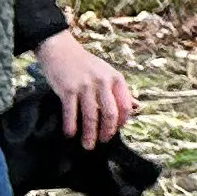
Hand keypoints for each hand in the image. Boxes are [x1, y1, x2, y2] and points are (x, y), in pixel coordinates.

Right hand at [33, 31, 132, 150]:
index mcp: (115, 78)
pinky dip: (71, 126)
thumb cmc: (85, 64)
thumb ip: (120, 90)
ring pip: (91, 116)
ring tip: (87, 145)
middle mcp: (102, 82)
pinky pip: (70, 112)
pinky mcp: (67, 89)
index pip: (125, 106)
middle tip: (103, 141)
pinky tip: (70, 134)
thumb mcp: (107, 73)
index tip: (115, 131)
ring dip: (89, 134)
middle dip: (107, 131)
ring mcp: (85, 86)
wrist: (60, 50)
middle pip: (110, 114)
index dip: (122, 122)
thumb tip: (135, 106)